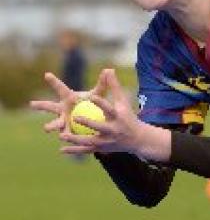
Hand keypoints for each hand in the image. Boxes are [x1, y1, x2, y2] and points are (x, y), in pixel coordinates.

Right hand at [30, 69, 108, 139]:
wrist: (95, 118)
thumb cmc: (94, 103)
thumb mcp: (98, 94)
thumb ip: (102, 84)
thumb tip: (109, 69)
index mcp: (68, 97)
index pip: (60, 88)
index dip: (54, 81)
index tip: (47, 74)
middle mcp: (62, 108)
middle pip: (50, 106)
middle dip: (41, 105)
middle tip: (32, 104)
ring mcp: (63, 120)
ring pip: (56, 123)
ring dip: (51, 125)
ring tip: (47, 128)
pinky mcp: (68, 131)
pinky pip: (66, 133)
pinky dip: (65, 137)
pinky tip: (63, 140)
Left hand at [31, 69, 169, 159]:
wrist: (138, 139)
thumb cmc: (128, 116)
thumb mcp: (123, 102)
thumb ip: (114, 86)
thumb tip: (109, 69)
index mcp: (118, 117)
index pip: (109, 109)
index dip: (101, 103)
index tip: (92, 96)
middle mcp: (114, 130)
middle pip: (100, 127)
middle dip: (89, 123)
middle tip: (74, 117)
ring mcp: (107, 141)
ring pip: (90, 141)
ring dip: (76, 140)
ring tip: (62, 136)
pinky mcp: (102, 148)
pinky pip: (86, 150)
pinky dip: (74, 150)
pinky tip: (61, 150)